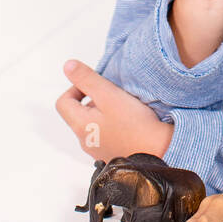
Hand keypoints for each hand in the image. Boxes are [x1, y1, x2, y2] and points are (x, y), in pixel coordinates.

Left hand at [55, 60, 173, 163]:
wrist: (159, 152)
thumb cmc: (135, 125)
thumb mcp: (109, 94)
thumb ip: (87, 79)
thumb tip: (68, 66)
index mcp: (80, 125)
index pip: (63, 102)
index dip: (75, 88)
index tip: (94, 85)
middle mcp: (86, 141)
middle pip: (79, 114)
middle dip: (93, 100)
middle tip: (113, 95)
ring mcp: (99, 150)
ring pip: (94, 125)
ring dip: (105, 113)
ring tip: (124, 108)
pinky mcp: (113, 155)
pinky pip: (107, 136)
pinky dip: (115, 126)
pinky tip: (131, 123)